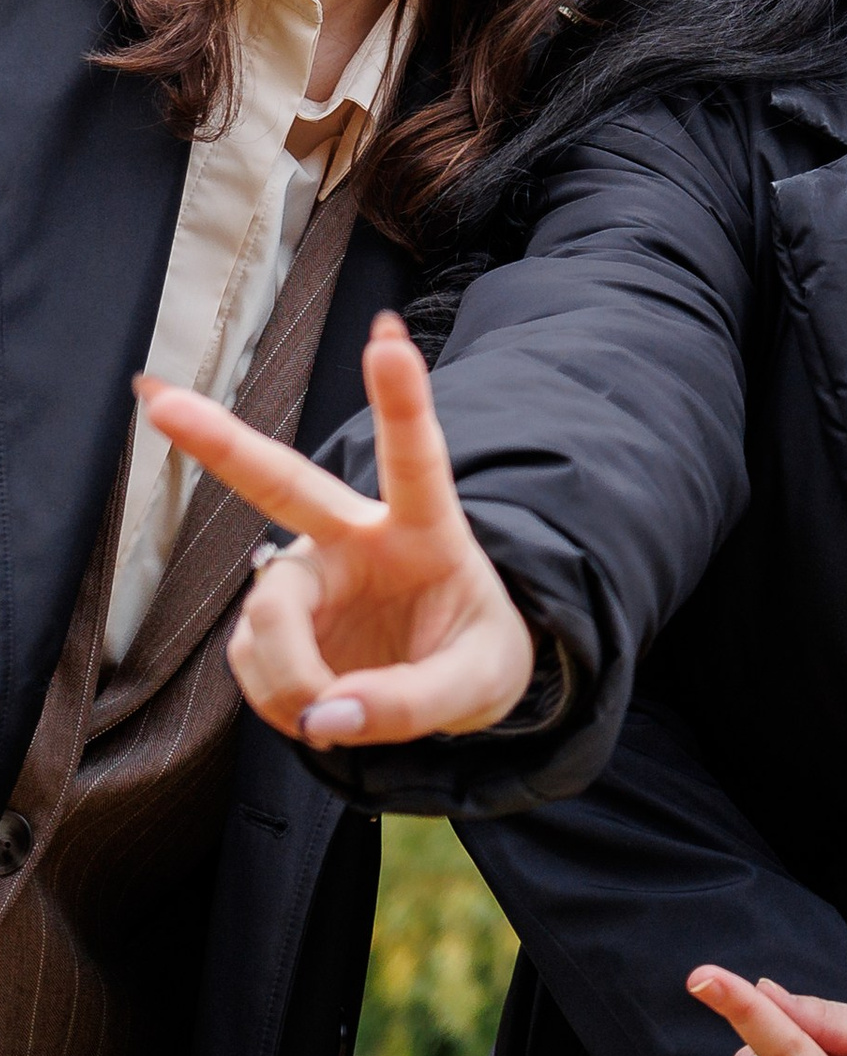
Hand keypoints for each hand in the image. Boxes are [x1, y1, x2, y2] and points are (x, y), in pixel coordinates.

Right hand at [144, 309, 534, 746]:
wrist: (454, 683)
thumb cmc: (477, 657)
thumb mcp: (480, 684)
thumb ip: (412, 703)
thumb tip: (324, 718)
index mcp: (427, 529)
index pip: (415, 458)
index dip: (401, 399)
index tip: (386, 337)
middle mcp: (357, 538)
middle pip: (284, 484)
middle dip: (221, 442)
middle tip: (157, 399)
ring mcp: (309, 574)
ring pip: (269, 619)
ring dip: (291, 679)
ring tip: (330, 715)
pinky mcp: (276, 618)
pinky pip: (254, 664)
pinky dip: (281, 701)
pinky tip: (313, 707)